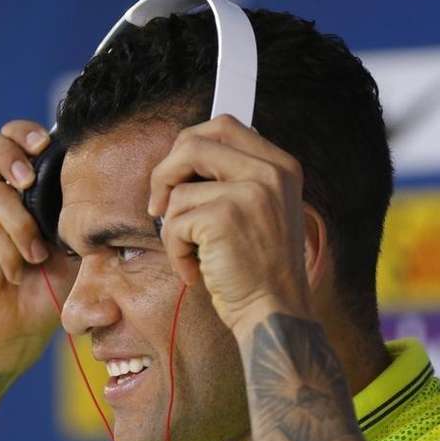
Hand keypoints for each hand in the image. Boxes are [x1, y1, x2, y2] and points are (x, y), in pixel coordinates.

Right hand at [0, 120, 77, 373]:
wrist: (20, 329)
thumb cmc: (52, 285)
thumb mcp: (79, 251)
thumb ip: (87, 223)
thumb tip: (113, 203)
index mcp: (27, 188)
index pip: (18, 139)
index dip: (27, 133)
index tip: (47, 145)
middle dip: (9, 152)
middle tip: (27, 180)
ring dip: (21, 226)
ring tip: (35, 256)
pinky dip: (8, 251)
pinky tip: (15, 272)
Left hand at [148, 115, 311, 336]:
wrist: (274, 314)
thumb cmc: (257, 269)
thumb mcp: (259, 211)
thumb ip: (231, 179)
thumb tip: (178, 160)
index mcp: (280, 165)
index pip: (223, 126)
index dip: (187, 146)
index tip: (175, 176)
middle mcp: (271, 172)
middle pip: (192, 142)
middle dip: (164, 174)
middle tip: (159, 207)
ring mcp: (251, 192)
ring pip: (177, 190)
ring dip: (172, 227)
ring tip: (193, 252)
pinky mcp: (226, 217)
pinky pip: (173, 223)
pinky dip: (175, 252)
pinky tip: (195, 270)